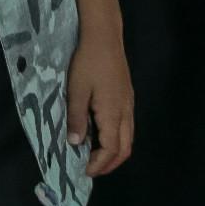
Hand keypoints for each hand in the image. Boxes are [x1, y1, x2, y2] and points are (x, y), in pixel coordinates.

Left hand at [66, 27, 134, 176]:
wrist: (104, 36)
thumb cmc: (88, 61)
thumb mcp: (76, 89)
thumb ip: (76, 117)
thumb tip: (75, 144)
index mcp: (113, 114)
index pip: (110, 150)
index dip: (98, 164)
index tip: (82, 170)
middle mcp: (126, 113)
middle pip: (125, 149)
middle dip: (109, 164)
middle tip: (90, 169)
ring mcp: (128, 104)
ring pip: (127, 138)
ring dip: (113, 152)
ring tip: (94, 156)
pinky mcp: (127, 96)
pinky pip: (126, 127)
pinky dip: (116, 139)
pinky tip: (101, 134)